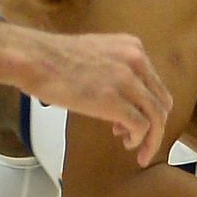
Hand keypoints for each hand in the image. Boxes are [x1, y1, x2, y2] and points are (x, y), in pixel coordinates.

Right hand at [25, 32, 171, 165]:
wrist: (34, 58)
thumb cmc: (53, 59)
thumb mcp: (96, 54)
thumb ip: (114, 69)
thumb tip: (119, 97)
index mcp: (132, 47)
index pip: (155, 83)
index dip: (150, 106)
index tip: (140, 121)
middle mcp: (135, 61)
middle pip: (161, 101)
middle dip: (156, 125)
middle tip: (144, 141)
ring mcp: (126, 80)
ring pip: (156, 116)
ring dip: (151, 138)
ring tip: (138, 149)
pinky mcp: (114, 100)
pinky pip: (141, 126)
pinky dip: (138, 139)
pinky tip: (127, 142)